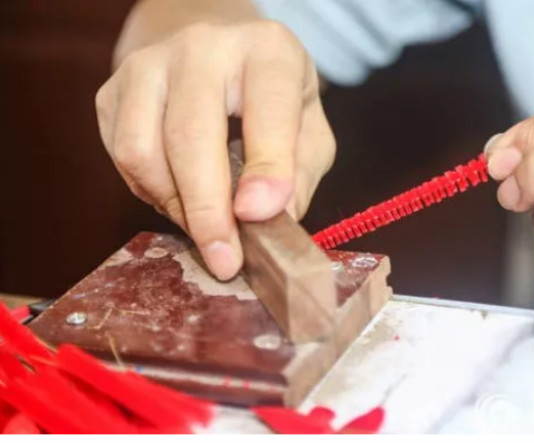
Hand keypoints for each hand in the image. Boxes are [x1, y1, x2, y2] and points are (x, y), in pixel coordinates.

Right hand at [95, 21, 334, 279]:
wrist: (217, 57)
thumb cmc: (271, 102)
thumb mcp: (308, 130)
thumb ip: (299, 173)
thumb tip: (270, 220)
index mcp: (267, 51)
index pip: (268, 110)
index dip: (267, 166)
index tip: (260, 214)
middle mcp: (202, 48)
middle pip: (191, 136)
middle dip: (208, 210)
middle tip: (225, 260)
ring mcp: (149, 65)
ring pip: (141, 151)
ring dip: (175, 206)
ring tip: (206, 227)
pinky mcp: (112, 91)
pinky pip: (120, 158)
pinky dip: (150, 193)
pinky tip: (179, 197)